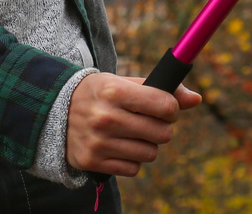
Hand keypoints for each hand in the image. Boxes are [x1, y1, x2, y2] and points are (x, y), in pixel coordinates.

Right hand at [65, 73, 194, 177]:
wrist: (55, 110)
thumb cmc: (100, 93)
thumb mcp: (123, 83)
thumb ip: (160, 89)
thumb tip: (196, 99)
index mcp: (114, 91)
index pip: (164, 105)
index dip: (171, 108)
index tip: (166, 107)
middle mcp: (106, 118)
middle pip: (162, 133)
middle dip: (162, 127)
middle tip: (150, 121)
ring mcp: (99, 142)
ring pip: (150, 153)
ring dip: (148, 144)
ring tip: (133, 133)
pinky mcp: (93, 162)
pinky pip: (134, 168)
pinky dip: (133, 159)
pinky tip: (121, 145)